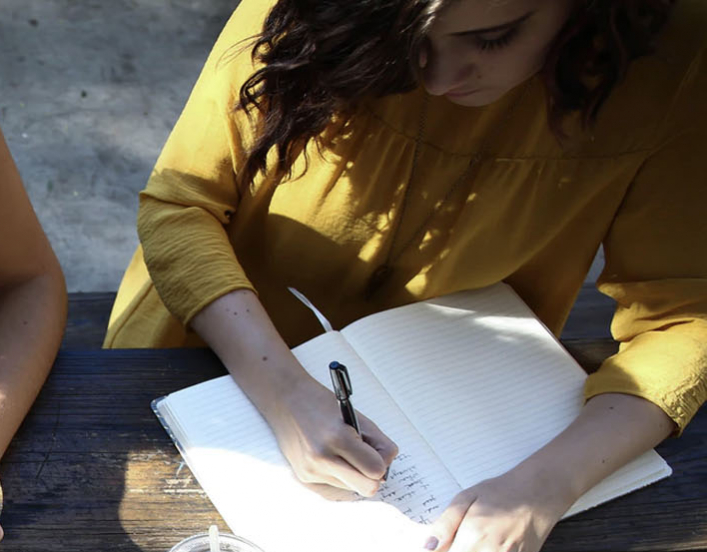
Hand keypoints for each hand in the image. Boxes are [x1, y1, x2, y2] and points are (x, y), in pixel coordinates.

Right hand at [267, 373, 397, 496]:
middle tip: (367, 458)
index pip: (376, 470)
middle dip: (372, 475)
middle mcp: (322, 458)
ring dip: (353, 473)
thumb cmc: (322, 403)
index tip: (379, 453)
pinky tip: (329, 455)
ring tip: (342, 450)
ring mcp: (311, 470)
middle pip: (367, 488)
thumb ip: (377, 441)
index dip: (382, 462)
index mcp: (338, 437)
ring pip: (351, 488)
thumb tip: (388, 464)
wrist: (285, 399)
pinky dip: (339, 473)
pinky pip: (335, 486)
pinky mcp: (304, 477)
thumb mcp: (355, 415)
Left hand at [422, 469, 570, 551]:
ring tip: (475, 539)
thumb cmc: (500, 492)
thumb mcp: (466, 498)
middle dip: (455, 551)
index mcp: (474, 535)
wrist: (538, 494)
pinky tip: (486, 544)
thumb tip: (428, 546)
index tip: (440, 546)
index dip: (441, 551)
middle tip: (458, 540)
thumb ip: (446, 524)